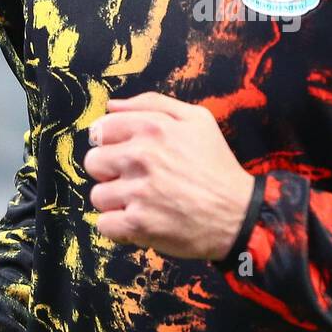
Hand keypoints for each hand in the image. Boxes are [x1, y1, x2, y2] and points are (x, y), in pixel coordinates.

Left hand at [83, 91, 254, 260]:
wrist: (238, 213)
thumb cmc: (217, 166)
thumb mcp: (198, 119)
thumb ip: (153, 104)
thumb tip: (112, 106)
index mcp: (152, 128)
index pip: (101, 129)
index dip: (110, 143)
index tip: (123, 154)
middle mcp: (141, 156)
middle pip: (93, 162)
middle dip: (110, 172)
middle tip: (135, 180)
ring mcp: (138, 191)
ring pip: (98, 195)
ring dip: (116, 201)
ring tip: (141, 202)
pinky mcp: (138, 224)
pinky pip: (104, 224)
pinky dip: (118, 227)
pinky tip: (139, 221)